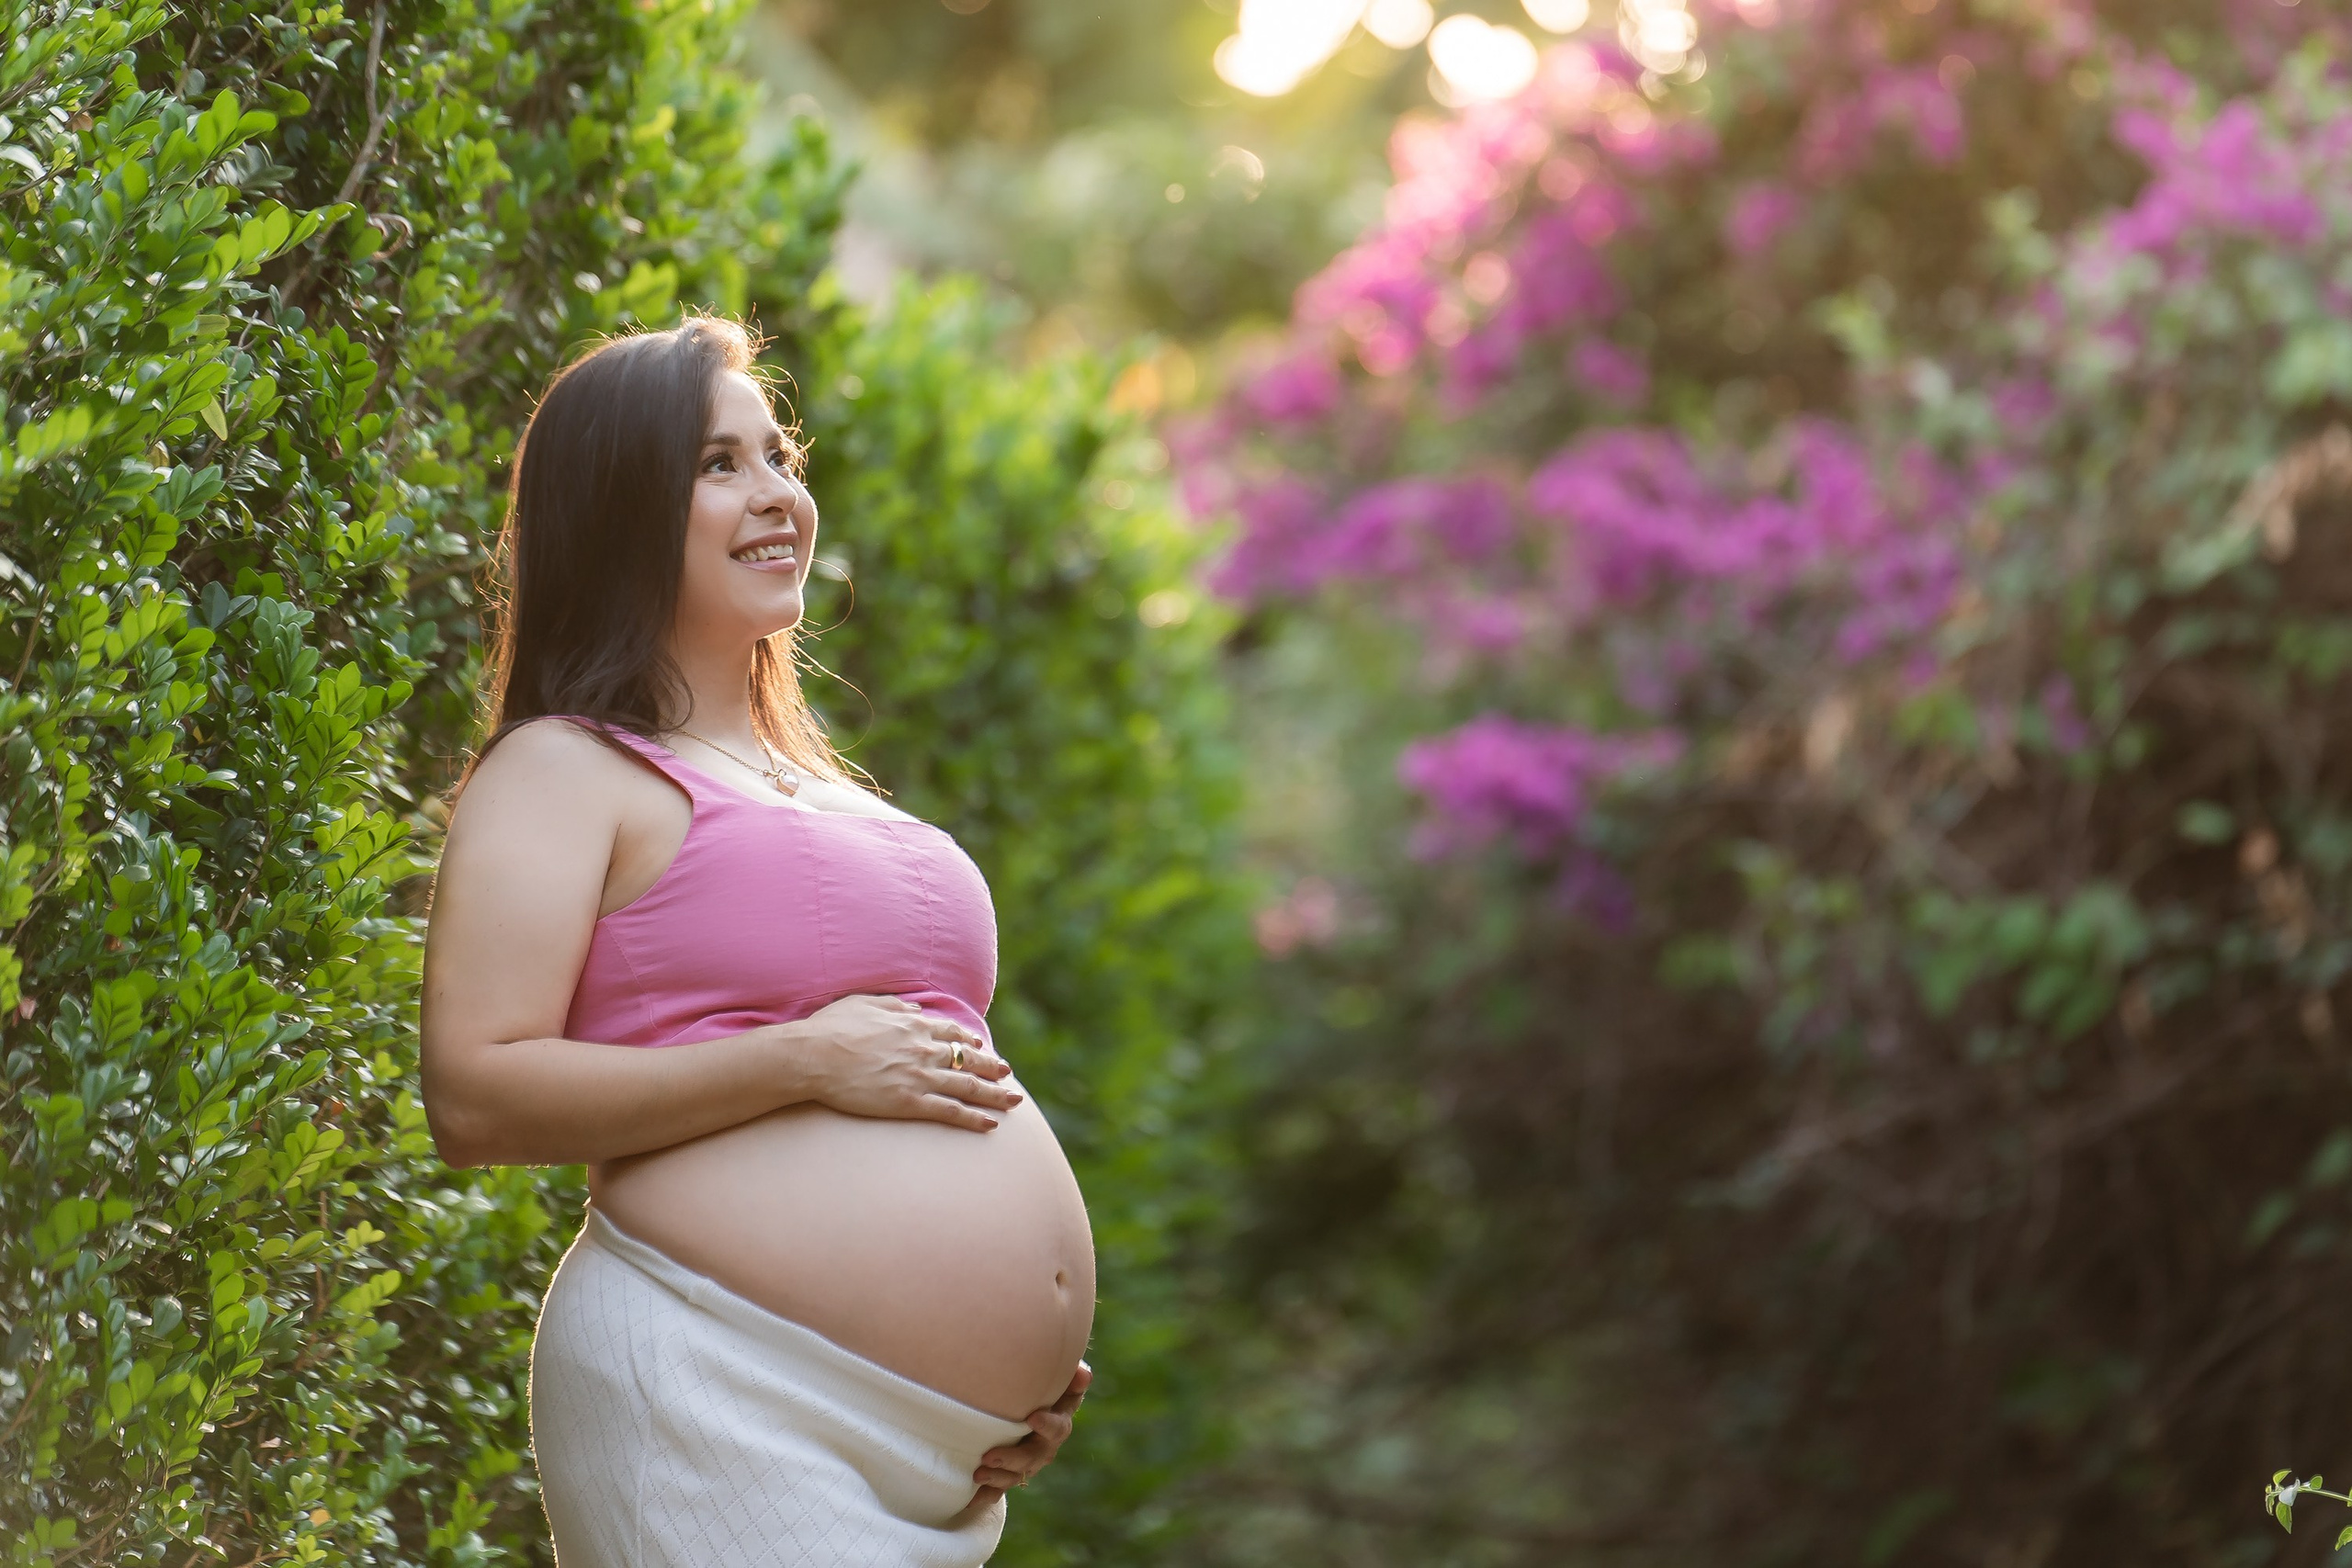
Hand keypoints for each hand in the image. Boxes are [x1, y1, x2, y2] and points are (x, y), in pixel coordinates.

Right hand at [785, 994, 1018, 1131]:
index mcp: (913, 1024)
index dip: (970, 1040)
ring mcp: (920, 1076)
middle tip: (1008, 1073)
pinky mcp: (911, 1102)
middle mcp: (924, 1049)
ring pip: (968, 1086)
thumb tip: (913, 1006)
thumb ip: (892, 1003)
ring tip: (1014, 1100)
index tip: (981, 1045)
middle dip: (992, 1066)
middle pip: (969, 1059)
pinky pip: (951, 1111)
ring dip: (995, 1094)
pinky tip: (991, 1125)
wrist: (815, 1056)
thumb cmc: (831, 1029)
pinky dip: (974, 1119)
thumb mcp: (863, 1003)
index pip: (951, 1033)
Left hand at [972, 1361, 1090, 1504]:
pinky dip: (986, 1495)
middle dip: (1013, 1458)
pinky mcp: (1009, 1472)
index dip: (1048, 1425)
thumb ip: (1070, 1376)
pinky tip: (971, 1499)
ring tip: (978, 1474)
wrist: (1024, 1405)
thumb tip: (1083, 1374)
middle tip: (990, 1456)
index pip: (1058, 1427)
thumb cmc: (1042, 1385)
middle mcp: (1045, 1446)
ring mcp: (1028, 1462)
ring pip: (1017, 1475)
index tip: (1032, 1418)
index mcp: (1058, 1422)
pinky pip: (1000, 1489)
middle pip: (1034, 1457)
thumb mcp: (1057, 1378)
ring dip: (998, 1477)